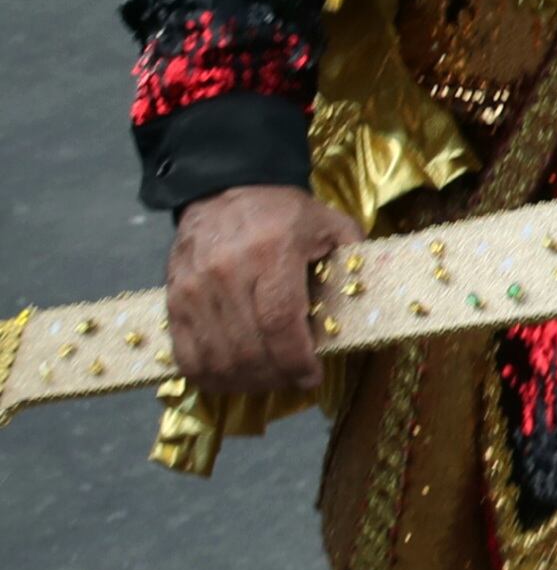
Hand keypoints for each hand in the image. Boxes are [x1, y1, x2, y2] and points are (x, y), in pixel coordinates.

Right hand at [164, 185, 361, 394]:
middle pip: (247, 348)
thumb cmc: (282, 211)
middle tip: (294, 380)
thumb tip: (370, 299)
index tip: (313, 376)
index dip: (296, 360)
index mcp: (271, 253)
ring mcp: (194, 289)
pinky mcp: (173, 299)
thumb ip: (353, 258)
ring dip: (245, 382)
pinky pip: (186, 353)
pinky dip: (209, 376)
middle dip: (275, 376)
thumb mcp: (328, 223)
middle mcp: (227, 274)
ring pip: (215, 358)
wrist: (224, 187)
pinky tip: (233, 378)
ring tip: (268, 381)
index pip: (279, 323)